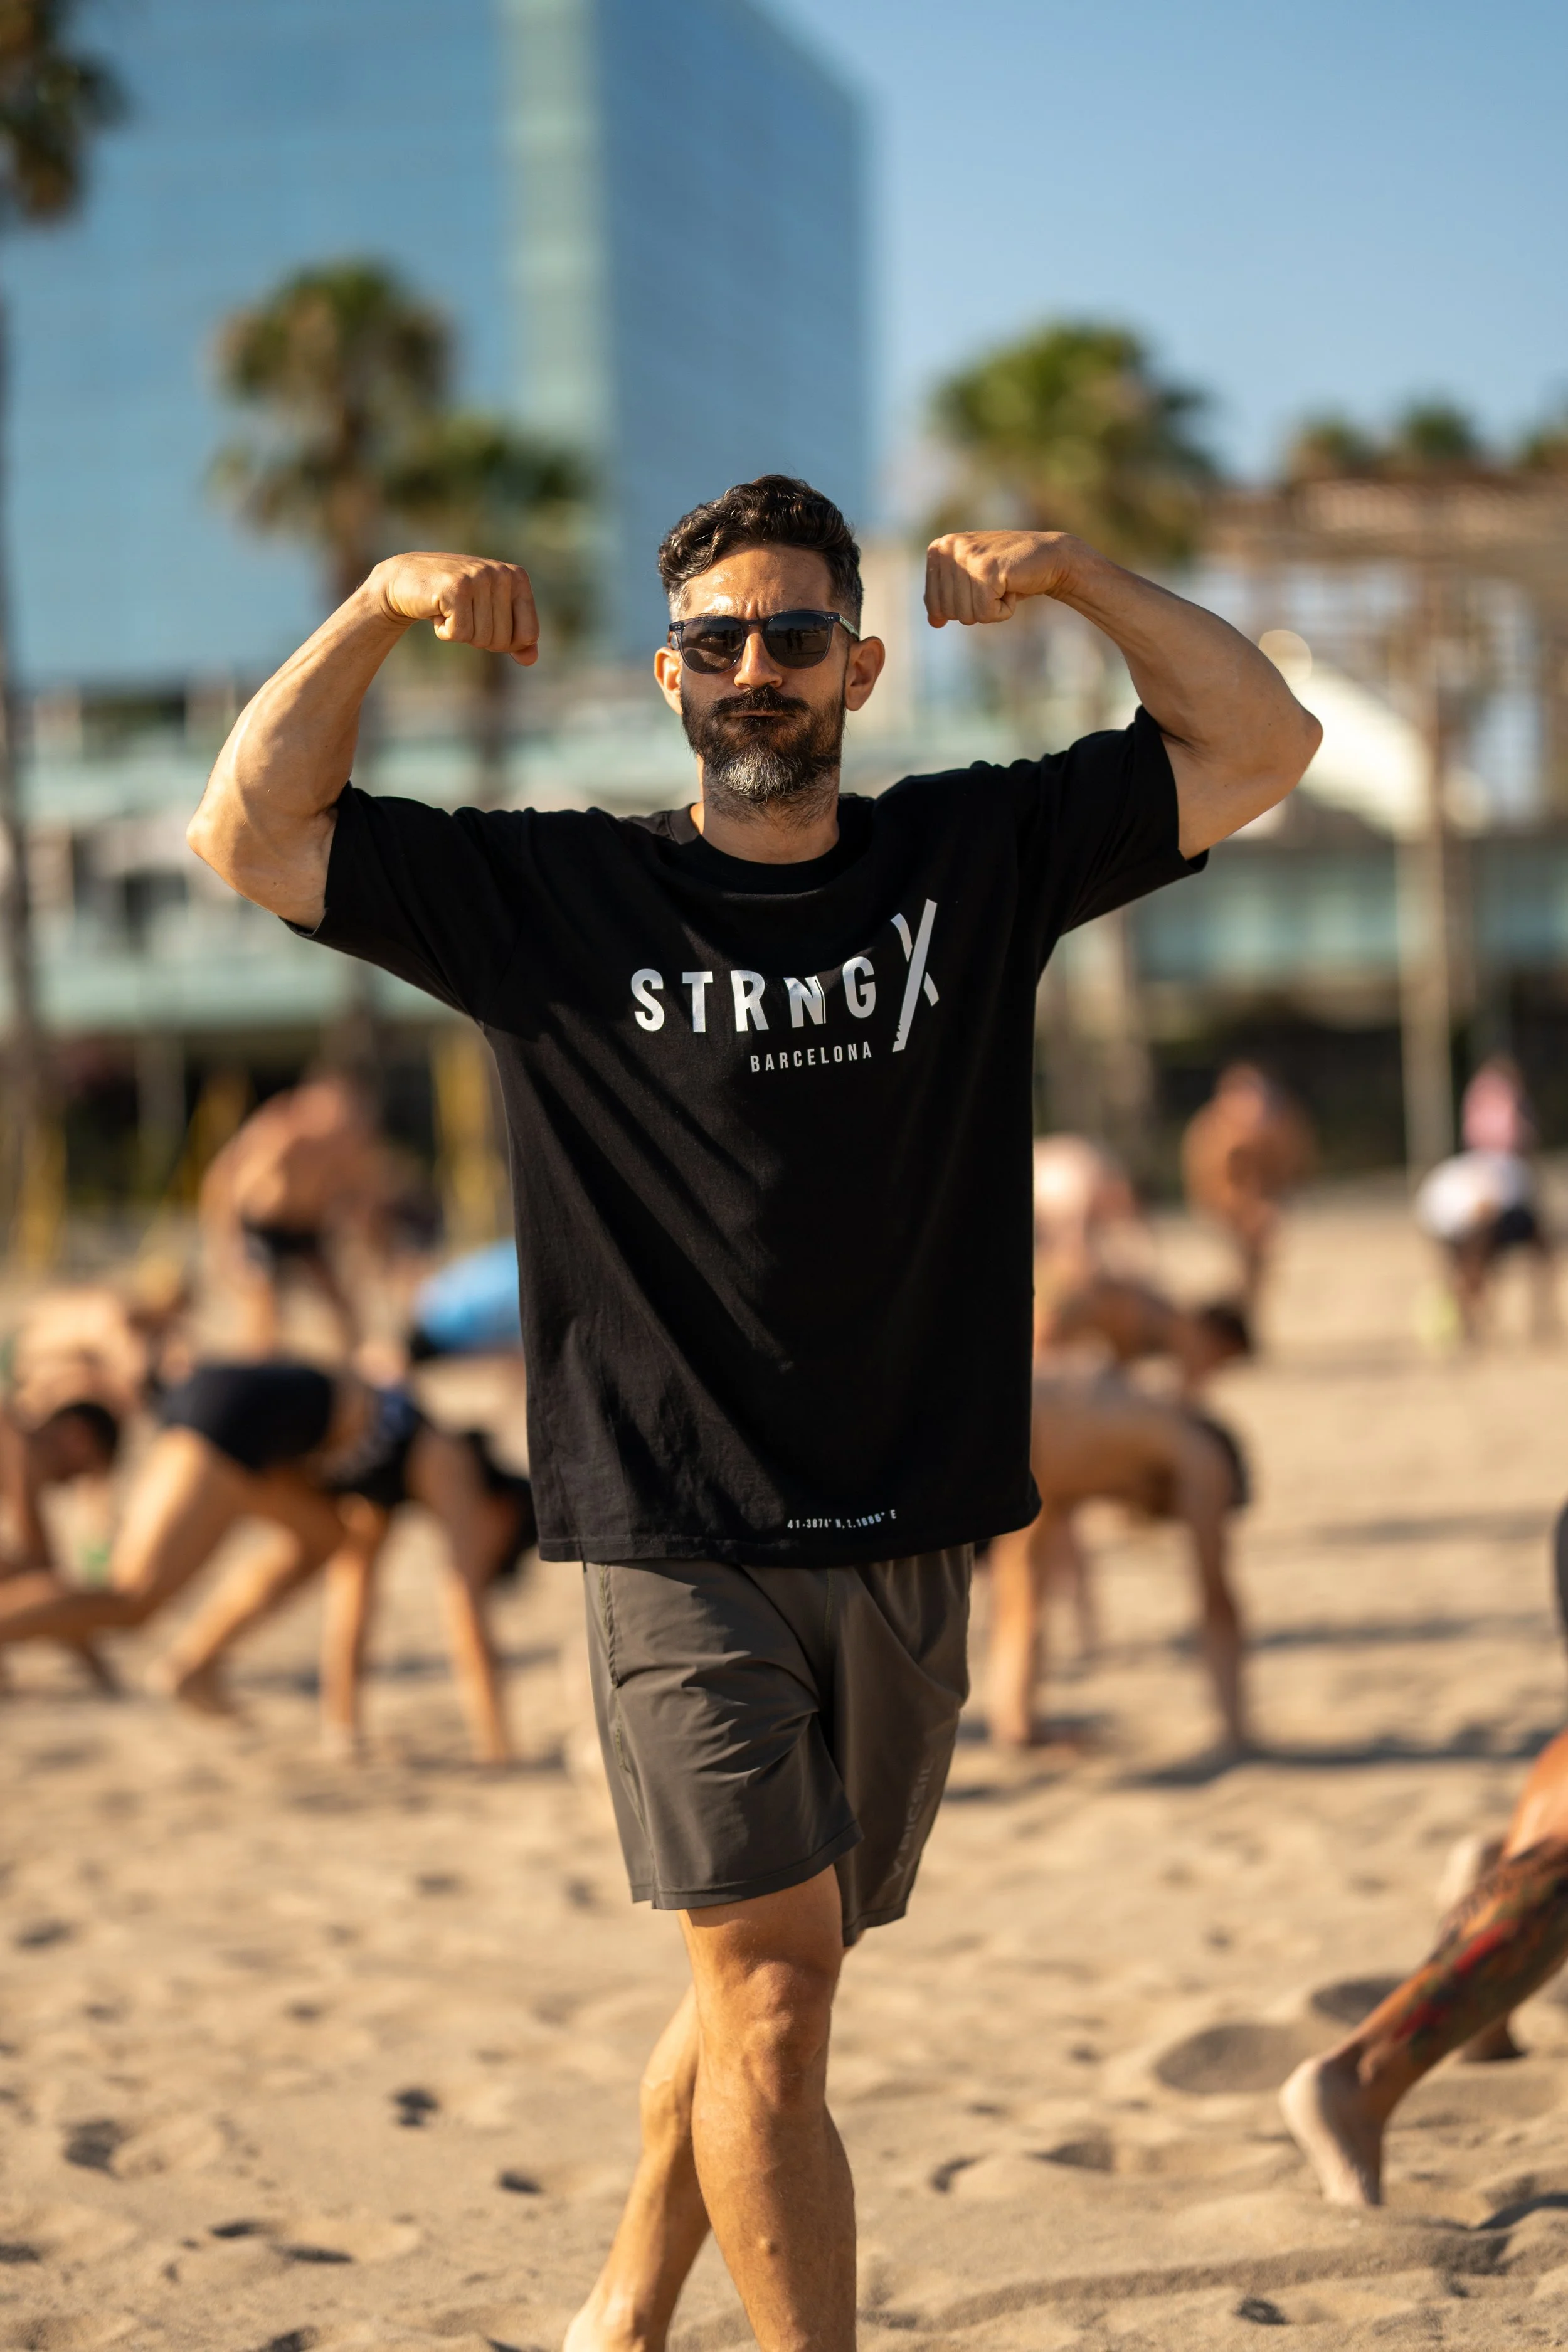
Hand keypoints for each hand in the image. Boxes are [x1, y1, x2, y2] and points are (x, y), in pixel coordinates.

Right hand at [370, 551, 540, 664]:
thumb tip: (531, 660)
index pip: (529, 635)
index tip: (486, 622)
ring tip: (450, 609)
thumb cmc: (454, 600)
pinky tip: (437, 610)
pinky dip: (444, 632)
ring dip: (461, 634)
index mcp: (518, 577)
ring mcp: (479, 578)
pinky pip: (459, 635)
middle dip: (480, 638)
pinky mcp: (456, 589)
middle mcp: (501, 573)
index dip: (505, 642)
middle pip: (504, 641)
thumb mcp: (489, 615)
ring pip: (481, 639)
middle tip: (462, 614)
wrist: (407, 579)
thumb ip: (515, 638)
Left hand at [923, 530, 1081, 627]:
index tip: (981, 585)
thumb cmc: (1008, 574)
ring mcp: (967, 556)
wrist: (1049, 558)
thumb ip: (946, 597)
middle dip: (976, 609)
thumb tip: (933, 622)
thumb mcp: (970, 583)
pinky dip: (1004, 611)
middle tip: (995, 585)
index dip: (960, 607)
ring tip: (1004, 584)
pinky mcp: (987, 570)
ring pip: (967, 615)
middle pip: (949, 611)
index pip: (933, 603)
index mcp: (938, 549)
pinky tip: (1012, 587)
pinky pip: (986, 614)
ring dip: (991, 609)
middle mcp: (948, 548)